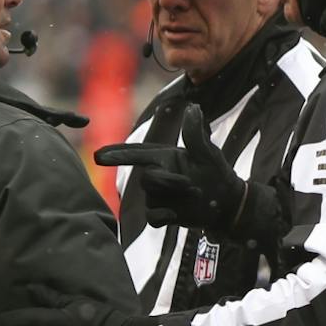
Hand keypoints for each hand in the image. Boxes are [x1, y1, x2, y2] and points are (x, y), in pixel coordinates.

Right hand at [96, 104, 277, 240]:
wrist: (228, 203)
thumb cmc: (218, 173)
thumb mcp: (208, 153)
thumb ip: (195, 133)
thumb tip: (193, 107)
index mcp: (165, 157)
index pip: (137, 153)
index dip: (117, 154)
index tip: (97, 156)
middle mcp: (158, 175)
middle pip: (146, 179)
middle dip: (167, 181)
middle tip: (192, 184)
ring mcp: (159, 196)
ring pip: (150, 197)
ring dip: (172, 197)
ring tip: (195, 195)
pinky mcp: (163, 214)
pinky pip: (152, 218)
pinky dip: (162, 217)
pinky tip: (176, 216)